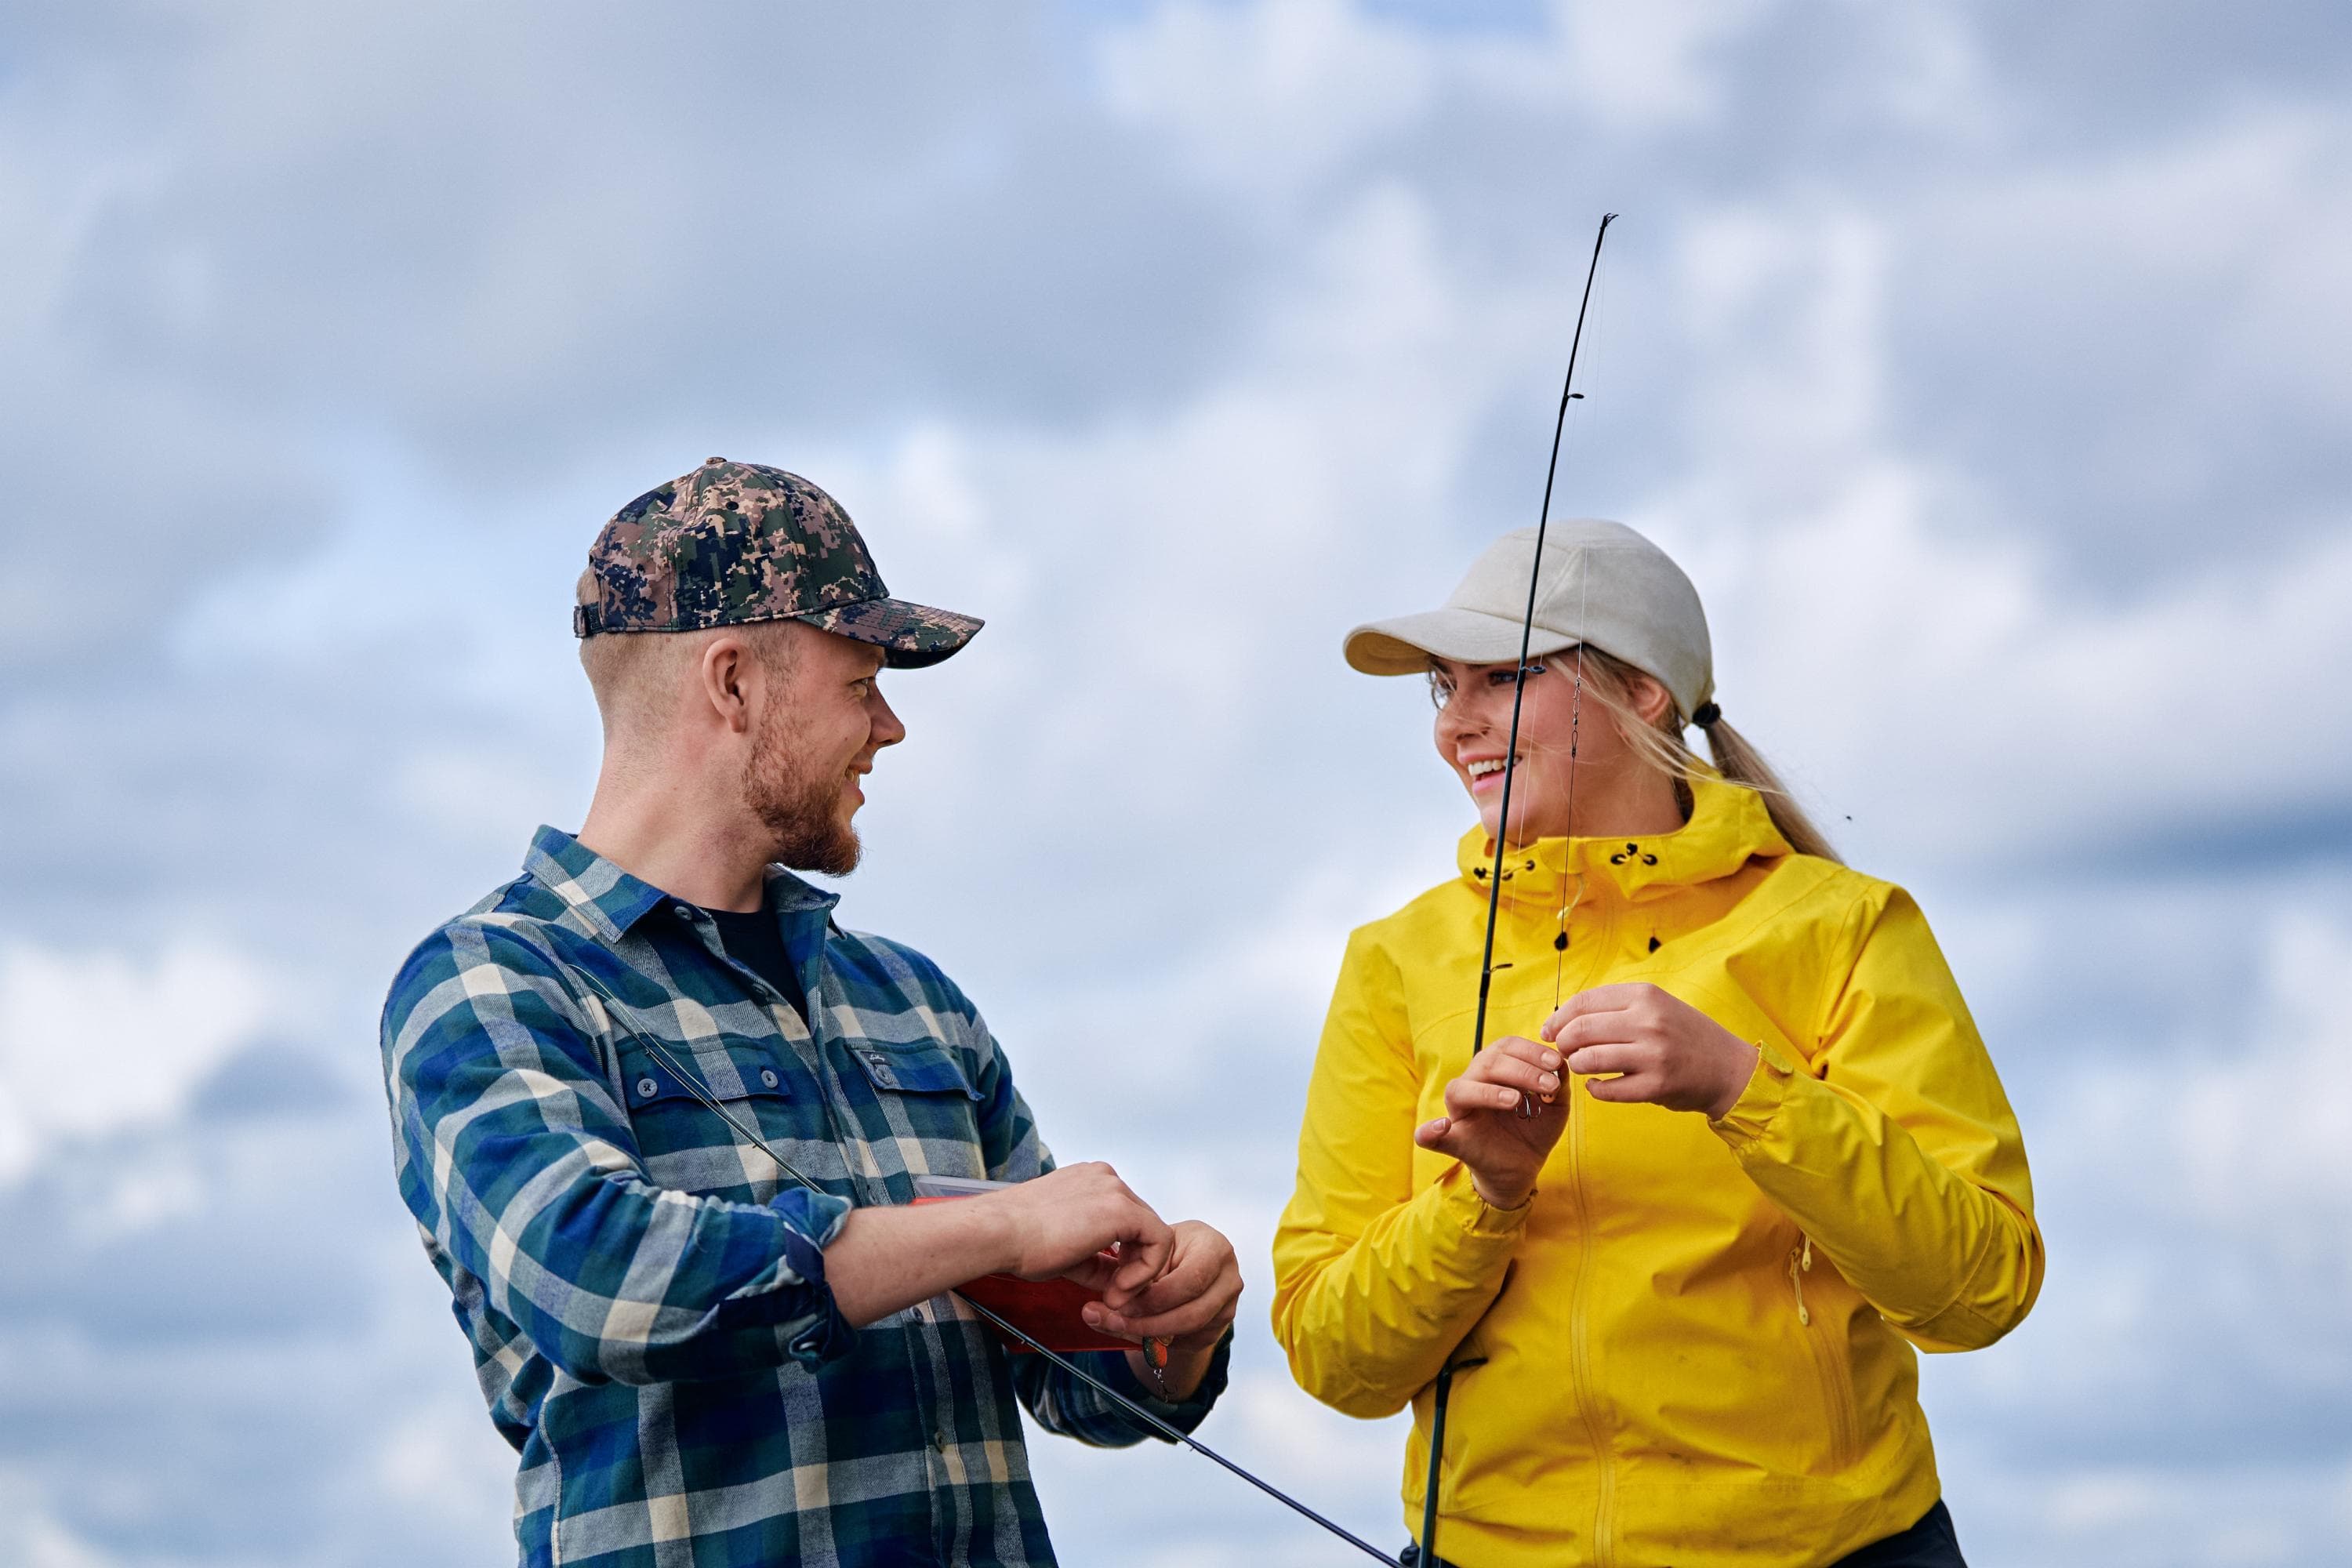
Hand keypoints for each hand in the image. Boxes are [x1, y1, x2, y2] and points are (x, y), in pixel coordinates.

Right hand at [988, 1162, 1171, 1310]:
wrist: (998, 1233)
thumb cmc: (1017, 1239)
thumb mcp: (1067, 1250)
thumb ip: (1097, 1261)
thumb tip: (1117, 1282)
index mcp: (1090, 1182)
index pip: (1126, 1221)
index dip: (1124, 1258)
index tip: (1107, 1285)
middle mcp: (1106, 1179)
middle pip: (1142, 1227)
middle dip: (1133, 1266)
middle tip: (1114, 1295)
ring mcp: (1115, 1190)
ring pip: (1154, 1234)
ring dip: (1141, 1272)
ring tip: (1114, 1295)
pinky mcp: (1122, 1209)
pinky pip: (1158, 1241)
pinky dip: (1146, 1270)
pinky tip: (1119, 1287)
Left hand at [1082, 1220, 1243, 1400]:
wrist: (1183, 1259)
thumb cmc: (1164, 1248)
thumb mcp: (1147, 1248)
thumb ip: (1129, 1272)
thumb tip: (1094, 1310)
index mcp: (1215, 1248)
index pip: (1190, 1280)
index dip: (1153, 1297)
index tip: (1118, 1300)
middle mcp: (1229, 1279)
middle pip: (1191, 1314)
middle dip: (1147, 1322)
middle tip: (1111, 1319)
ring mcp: (1227, 1307)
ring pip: (1188, 1333)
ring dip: (1146, 1334)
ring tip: (1113, 1324)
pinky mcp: (1218, 1328)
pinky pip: (1185, 1343)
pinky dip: (1155, 1341)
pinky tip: (1132, 1329)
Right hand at [1413, 1035, 1566, 1209]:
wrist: (1524, 1166)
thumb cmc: (1534, 1128)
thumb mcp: (1555, 1106)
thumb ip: (1558, 1083)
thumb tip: (1560, 1062)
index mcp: (1495, 1069)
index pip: (1506, 1047)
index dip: (1530, 1051)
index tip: (1556, 1063)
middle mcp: (1473, 1083)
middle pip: (1486, 1063)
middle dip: (1521, 1070)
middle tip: (1549, 1086)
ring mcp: (1460, 1112)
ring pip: (1460, 1090)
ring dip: (1489, 1092)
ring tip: (1516, 1100)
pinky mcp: (1454, 1141)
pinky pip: (1429, 1137)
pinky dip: (1429, 1131)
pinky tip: (1441, 1126)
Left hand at [1541, 983, 1756, 1118]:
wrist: (1729, 1068)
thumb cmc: (1684, 1035)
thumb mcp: (1656, 1006)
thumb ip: (1615, 1007)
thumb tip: (1563, 1018)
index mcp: (1645, 995)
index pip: (1583, 1002)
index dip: (1558, 1018)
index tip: (1548, 1031)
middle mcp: (1649, 1021)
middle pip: (1580, 1030)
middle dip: (1562, 1043)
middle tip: (1562, 1052)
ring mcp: (1653, 1055)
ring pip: (1588, 1060)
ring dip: (1576, 1066)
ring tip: (1582, 1067)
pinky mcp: (1656, 1086)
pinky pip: (1607, 1090)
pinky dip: (1595, 1089)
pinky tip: (1598, 1086)